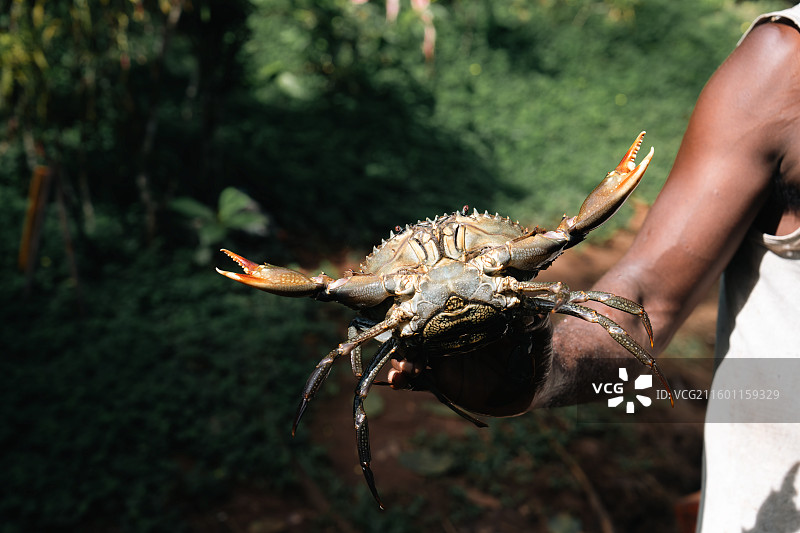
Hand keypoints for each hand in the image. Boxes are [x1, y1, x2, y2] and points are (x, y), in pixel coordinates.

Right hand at [388, 316, 553, 416]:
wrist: (539, 379)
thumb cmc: (537, 345)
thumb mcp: (537, 327)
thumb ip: (533, 318)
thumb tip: (534, 306)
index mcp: (467, 318)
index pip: (437, 312)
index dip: (419, 316)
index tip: (408, 321)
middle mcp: (452, 336)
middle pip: (419, 334)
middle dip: (404, 340)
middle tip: (402, 352)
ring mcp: (447, 359)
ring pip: (414, 356)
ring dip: (401, 362)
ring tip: (400, 371)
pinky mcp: (447, 382)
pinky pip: (421, 380)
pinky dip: (405, 380)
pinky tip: (397, 382)